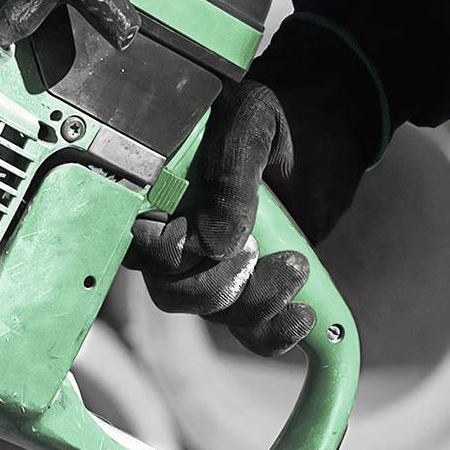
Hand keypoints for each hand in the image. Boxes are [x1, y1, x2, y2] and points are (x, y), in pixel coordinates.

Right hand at [128, 80, 322, 355]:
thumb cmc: (262, 117)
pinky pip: (250, 332)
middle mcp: (168, 235)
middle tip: (255, 248)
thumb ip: (230, 167)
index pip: (138, 243)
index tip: (211, 237)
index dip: (167, 252)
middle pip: (171, 291)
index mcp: (151, 191)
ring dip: (256, 301)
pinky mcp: (246, 288)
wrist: (311, 127)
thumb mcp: (250, 120)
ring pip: (212, 312)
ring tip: (296, 264)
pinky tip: (303, 314)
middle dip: (217, 282)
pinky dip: (276, 333)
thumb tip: (215, 243)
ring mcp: (207, 266)